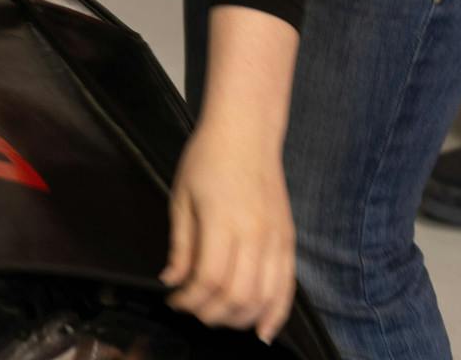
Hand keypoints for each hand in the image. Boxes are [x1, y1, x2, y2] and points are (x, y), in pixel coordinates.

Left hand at [164, 119, 296, 342]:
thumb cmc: (207, 157)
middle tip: (193, 308)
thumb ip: (180, 245)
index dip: (189, 300)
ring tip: (219, 316)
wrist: (246, 129)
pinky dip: (277, 313)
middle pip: (237, 296)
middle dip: (211, 314)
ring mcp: (275, 238)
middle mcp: (254, 234)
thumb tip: (172, 282)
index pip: (209, 280)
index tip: (174, 299)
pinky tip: (263, 331)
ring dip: (240, 318)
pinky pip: (287, 286)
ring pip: (263, 298)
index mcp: (223, 221)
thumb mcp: (181, 196)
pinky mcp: (288, 239)